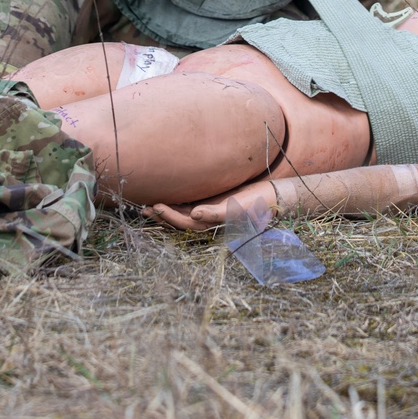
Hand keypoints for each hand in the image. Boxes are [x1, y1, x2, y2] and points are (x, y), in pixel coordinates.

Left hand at [146, 178, 279, 231]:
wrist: (273, 196)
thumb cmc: (257, 205)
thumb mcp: (238, 210)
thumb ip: (216, 213)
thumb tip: (193, 214)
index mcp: (213, 225)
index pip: (186, 223)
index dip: (170, 216)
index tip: (156, 206)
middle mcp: (208, 219)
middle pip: (180, 220)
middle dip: (162, 216)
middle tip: (144, 208)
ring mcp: (210, 210)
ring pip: (183, 212)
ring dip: (167, 209)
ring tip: (149, 204)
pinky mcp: (213, 199)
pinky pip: (191, 201)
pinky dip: (178, 199)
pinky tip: (168, 193)